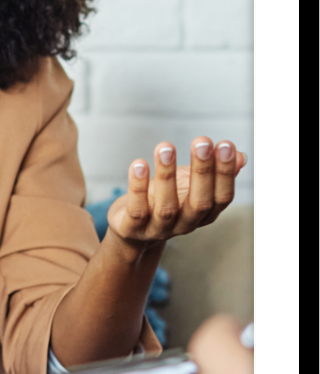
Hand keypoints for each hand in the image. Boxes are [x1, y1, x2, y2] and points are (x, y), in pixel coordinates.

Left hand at [106, 137, 246, 249]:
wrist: (132, 231)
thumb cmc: (165, 200)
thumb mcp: (190, 185)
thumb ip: (213, 173)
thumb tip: (241, 155)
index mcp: (205, 215)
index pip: (222, 196)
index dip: (225, 173)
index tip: (225, 144)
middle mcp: (186, 224)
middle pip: (199, 202)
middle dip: (202, 171)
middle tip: (202, 141)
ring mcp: (159, 229)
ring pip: (167, 207)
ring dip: (167, 175)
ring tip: (165, 147)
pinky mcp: (134, 229)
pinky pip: (137, 210)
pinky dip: (138, 187)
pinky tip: (138, 164)